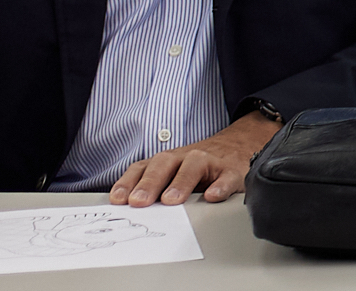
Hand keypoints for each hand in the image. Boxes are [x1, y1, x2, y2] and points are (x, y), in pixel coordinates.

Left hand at [109, 111, 278, 205]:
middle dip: (150, 183)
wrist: (237, 147)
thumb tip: (125, 208)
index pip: (143, 168)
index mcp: (166, 161)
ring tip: (171, 200)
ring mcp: (209, 163)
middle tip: (139, 202)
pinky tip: (212, 196)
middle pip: (164, 164)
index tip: (119, 199)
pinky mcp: (231, 172)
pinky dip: (220, 186)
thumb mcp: (171, 173)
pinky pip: (225, 177)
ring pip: (193, 166)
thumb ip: (150, 187)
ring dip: (180, 183)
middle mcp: (184, 158)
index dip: (128, 183)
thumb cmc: (196, 168)